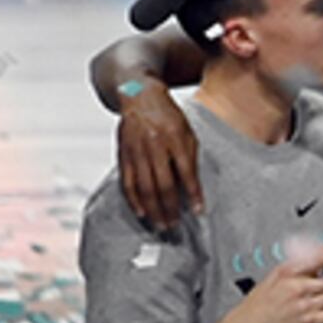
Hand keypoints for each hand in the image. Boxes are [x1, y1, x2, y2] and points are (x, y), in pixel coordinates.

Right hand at [115, 85, 203, 229]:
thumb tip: (193, 189)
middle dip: (170, 208)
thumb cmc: (169, 116)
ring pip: (144, 187)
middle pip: (163, 184)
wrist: (139, 96)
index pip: (186, 172)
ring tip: (161, 226)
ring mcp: (136, 151)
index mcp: (175, 138)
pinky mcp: (123, 155)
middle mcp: (154, 145)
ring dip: (153, 210)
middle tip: (176, 227)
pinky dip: (134, 200)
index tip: (198, 212)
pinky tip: (142, 213)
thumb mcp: (188, 132)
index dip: (193, 194)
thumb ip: (190, 159)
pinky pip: (127, 182)